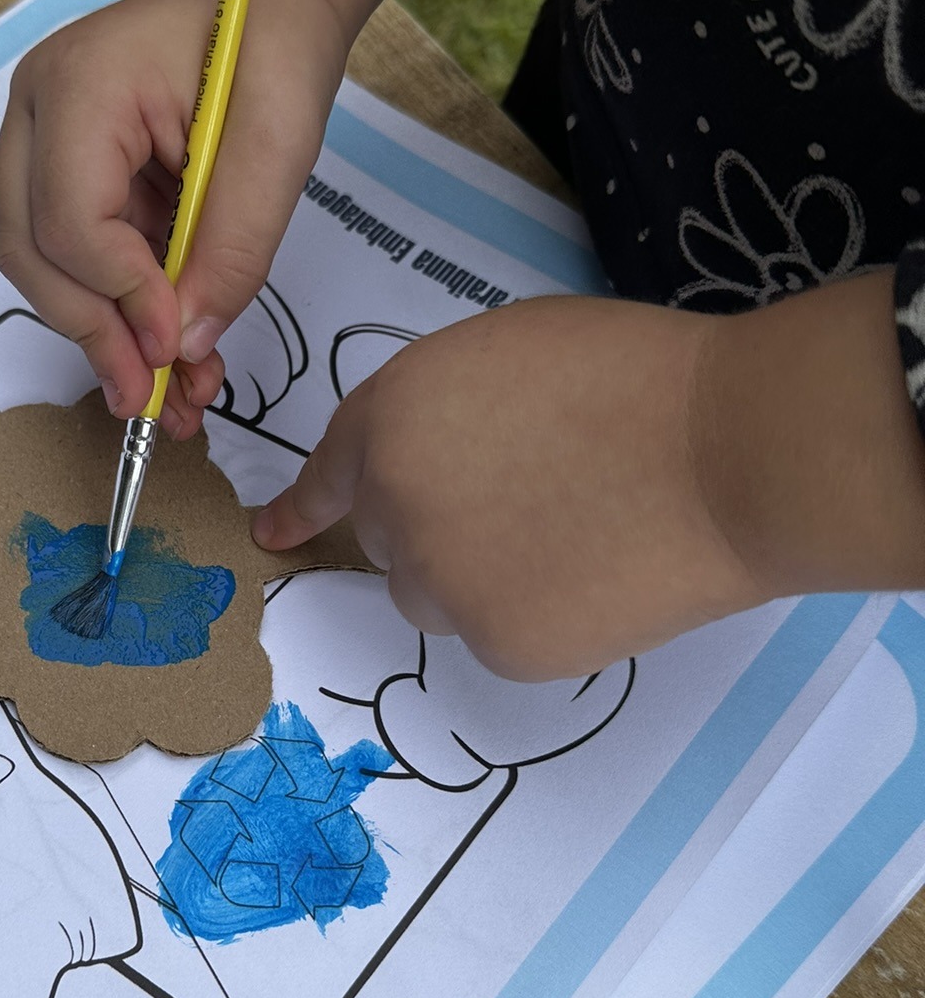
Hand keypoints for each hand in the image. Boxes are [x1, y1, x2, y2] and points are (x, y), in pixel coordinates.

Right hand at [0, 0, 348, 434]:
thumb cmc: (271, 42)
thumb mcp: (278, 145)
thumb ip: (234, 247)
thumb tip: (187, 346)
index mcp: (82, 81)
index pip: (69, 218)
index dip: (121, 296)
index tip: (179, 349)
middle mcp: (37, 109)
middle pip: (31, 249)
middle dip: (93, 333)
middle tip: (150, 402)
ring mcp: (39, 140)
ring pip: (41, 263)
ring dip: (101, 334)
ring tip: (166, 394)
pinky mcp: (62, 172)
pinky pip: (74, 257)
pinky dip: (118, 311)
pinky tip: (168, 356)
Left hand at [254, 279, 924, 678]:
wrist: (724, 453)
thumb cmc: (637, 377)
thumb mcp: (508, 352)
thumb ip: (442, 410)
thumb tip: (434, 462)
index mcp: (391, 416)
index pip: (329, 474)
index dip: (302, 506)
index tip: (273, 534)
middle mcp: (395, 505)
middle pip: (390, 538)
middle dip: (442, 525)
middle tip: (533, 500)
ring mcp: (442, 583)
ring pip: (435, 596)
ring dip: (479, 576)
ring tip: (573, 530)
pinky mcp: (497, 644)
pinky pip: (496, 636)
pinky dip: (534, 615)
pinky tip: (596, 573)